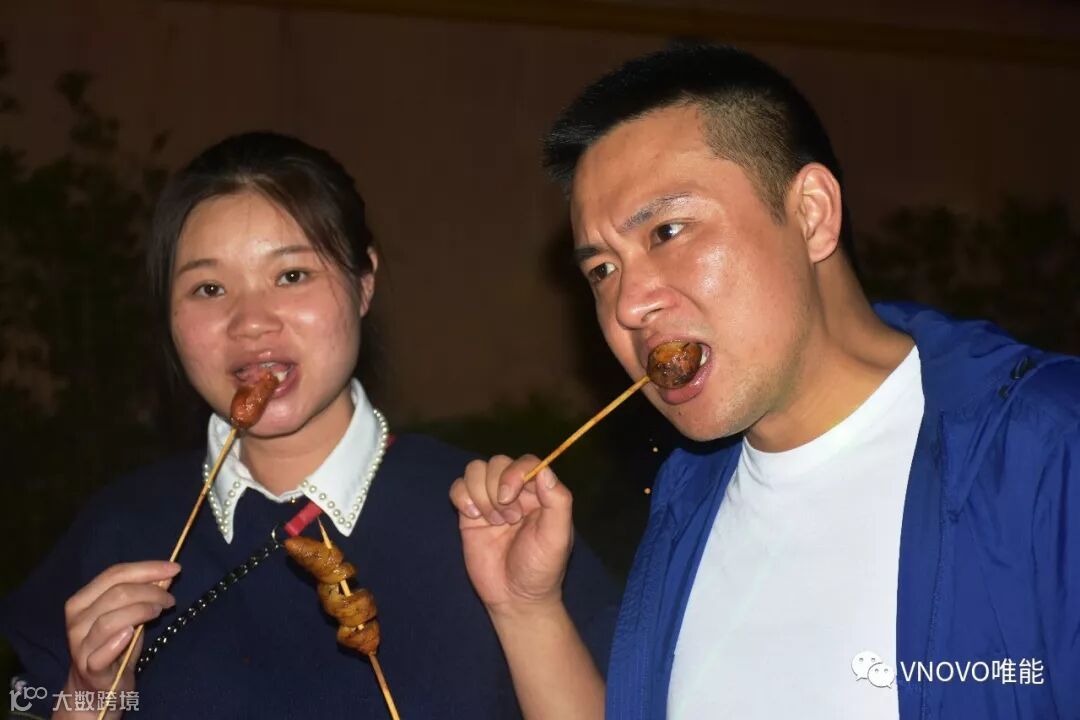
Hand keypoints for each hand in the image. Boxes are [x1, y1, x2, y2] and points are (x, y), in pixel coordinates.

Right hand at [59, 561, 178, 717]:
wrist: (98, 688)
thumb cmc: (115, 645)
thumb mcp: (128, 616)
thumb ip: (141, 595)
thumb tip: (167, 574)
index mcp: (82, 601)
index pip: (114, 574)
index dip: (146, 568)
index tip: (174, 568)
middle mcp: (76, 620)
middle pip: (116, 594)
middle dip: (150, 591)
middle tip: (170, 599)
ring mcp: (80, 646)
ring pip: (109, 620)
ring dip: (141, 611)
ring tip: (160, 611)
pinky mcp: (89, 670)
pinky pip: (101, 654)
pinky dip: (117, 642)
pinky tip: (132, 633)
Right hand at [450, 455, 573, 615]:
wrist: (515, 598)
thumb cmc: (541, 568)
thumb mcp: (557, 537)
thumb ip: (557, 502)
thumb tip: (544, 471)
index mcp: (539, 493)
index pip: (526, 462)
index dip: (515, 472)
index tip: (510, 496)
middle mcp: (514, 492)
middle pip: (498, 462)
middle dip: (497, 486)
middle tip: (508, 519)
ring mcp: (490, 501)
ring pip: (475, 470)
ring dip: (480, 493)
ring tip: (494, 521)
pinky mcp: (469, 514)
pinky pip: (458, 487)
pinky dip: (462, 496)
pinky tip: (472, 516)